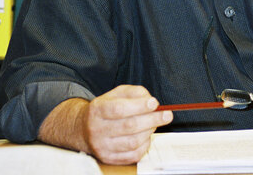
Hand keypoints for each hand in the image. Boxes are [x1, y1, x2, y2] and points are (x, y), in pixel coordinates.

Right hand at [37, 85, 172, 164]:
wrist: (84, 129)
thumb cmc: (106, 109)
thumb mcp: (116, 94)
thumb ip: (134, 92)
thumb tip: (151, 102)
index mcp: (97, 110)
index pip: (119, 109)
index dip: (138, 106)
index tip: (154, 103)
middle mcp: (97, 129)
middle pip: (128, 126)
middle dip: (152, 120)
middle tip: (167, 115)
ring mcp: (102, 147)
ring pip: (132, 142)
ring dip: (149, 132)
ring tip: (155, 124)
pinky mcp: (109, 159)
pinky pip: (133, 155)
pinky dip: (145, 145)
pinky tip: (146, 136)